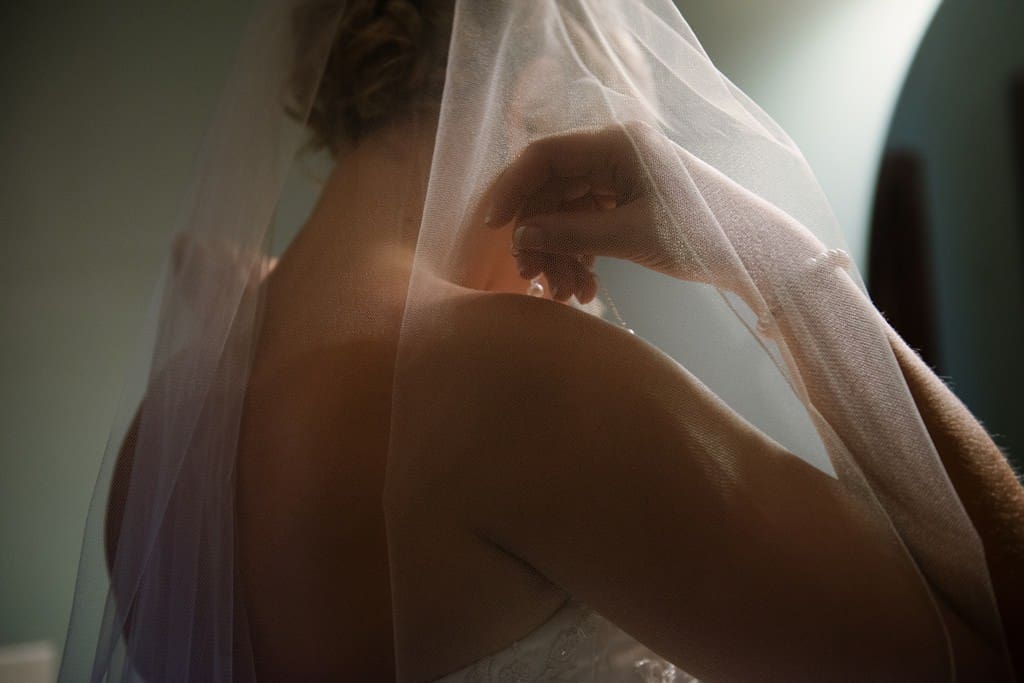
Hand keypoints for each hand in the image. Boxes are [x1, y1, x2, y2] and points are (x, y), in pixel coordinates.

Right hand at [483, 121, 826, 305]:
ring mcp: (622, 177)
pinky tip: (585, 288)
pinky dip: (581, 255)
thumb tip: (520, 236)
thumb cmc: (699, 235)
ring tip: (566, 294)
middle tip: (532, 278)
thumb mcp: (630, 235)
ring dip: (559, 253)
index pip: (544, 155)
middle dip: (539, 236)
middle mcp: (615, 153)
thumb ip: (570, 233)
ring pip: (567, 212)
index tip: (493, 229)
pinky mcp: (630, 201)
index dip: (512, 190)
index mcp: (616, 144)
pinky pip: (588, 223)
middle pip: (552, 189)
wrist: (756, 253)